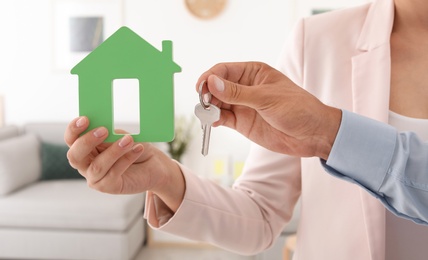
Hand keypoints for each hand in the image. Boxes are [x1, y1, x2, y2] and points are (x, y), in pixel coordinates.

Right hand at [64, 117, 184, 210]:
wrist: (153, 164)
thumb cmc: (133, 147)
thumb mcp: (121, 136)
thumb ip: (109, 135)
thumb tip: (99, 129)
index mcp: (86, 148)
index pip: (71, 140)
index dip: (73, 130)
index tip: (85, 119)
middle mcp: (86, 165)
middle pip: (75, 156)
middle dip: (87, 142)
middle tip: (104, 131)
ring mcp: (96, 178)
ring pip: (97, 166)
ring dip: (113, 151)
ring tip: (129, 140)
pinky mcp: (109, 187)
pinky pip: (114, 173)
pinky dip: (126, 159)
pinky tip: (137, 149)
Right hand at [197, 62, 340, 159]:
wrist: (312, 135)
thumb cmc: (297, 108)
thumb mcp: (266, 98)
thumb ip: (237, 92)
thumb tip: (212, 82)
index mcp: (253, 72)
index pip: (224, 70)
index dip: (210, 77)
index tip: (201, 87)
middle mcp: (245, 87)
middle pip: (217, 86)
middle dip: (208, 93)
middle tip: (203, 103)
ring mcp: (243, 105)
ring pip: (218, 103)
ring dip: (209, 108)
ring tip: (206, 114)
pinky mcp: (242, 122)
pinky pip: (223, 118)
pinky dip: (215, 120)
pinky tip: (213, 122)